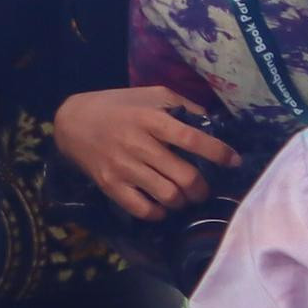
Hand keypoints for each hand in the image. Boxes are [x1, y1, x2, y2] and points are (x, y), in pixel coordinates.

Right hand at [50, 86, 244, 220]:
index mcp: (151, 119)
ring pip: (168, 196)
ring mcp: (123, 167)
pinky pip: (142, 209)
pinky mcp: (110, 185)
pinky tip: (163, 206)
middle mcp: (138, 144)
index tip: (234, 161)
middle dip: (203, 188)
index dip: (219, 153)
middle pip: (185, 176)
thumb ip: (183, 105)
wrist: (72, 122)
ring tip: (184, 197)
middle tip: (204, 188)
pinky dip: (159, 213)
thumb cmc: (118, 106)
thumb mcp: (151, 94)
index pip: (193, 139)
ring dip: (184, 201)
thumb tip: (213, 122)